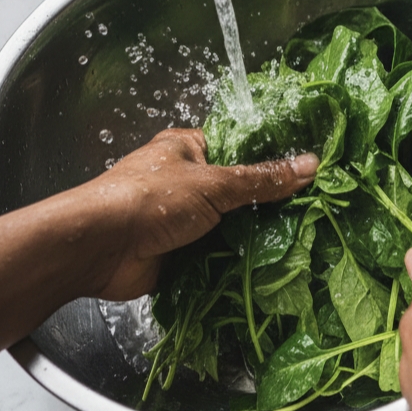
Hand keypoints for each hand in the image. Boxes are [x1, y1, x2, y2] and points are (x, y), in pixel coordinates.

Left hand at [0, 129, 316, 355]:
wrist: (97, 251)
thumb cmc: (149, 200)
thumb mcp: (214, 183)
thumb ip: (263, 179)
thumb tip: (310, 165)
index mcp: (189, 149)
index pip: (242, 147)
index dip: (273, 158)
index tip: (310, 169)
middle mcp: (187, 181)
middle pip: (240, 190)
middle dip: (269, 203)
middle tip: (314, 208)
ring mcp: (184, 219)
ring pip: (232, 225)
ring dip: (256, 235)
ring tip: (304, 236)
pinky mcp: (182, 253)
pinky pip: (220, 254)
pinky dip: (240, 261)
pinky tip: (274, 263)